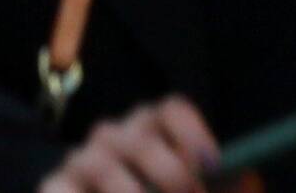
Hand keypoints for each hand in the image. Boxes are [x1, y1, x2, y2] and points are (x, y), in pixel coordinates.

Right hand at [38, 100, 216, 192]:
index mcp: (152, 131)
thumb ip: (218, 186)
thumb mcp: (190, 190)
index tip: (213, 166)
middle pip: (142, 141)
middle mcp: (115, 137)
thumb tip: (242, 177)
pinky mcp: (54, 186)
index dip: (192, 133)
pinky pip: (63, 192)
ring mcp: (81, 161)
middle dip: (171, 176)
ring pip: (103, 166)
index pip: (170, 110)